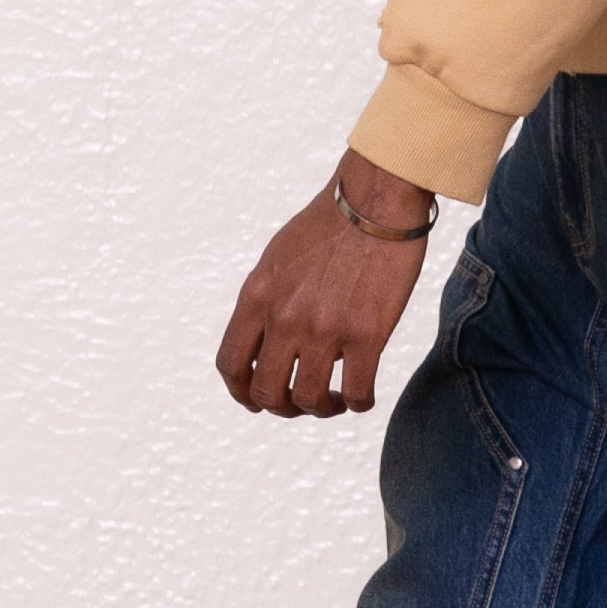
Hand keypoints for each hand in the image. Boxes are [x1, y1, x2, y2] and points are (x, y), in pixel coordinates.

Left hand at [216, 150, 434, 417]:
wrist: (375, 199)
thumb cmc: (331, 224)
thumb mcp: (278, 259)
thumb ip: (266, 300)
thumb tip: (265, 338)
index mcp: (257, 297)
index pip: (231, 364)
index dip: (241, 392)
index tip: (257, 398)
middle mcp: (284, 318)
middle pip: (266, 391)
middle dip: (281, 407)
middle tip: (300, 404)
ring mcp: (325, 329)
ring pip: (310, 399)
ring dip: (322, 409)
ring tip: (335, 401)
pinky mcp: (366, 334)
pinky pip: (356, 392)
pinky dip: (358, 404)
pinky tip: (362, 397)